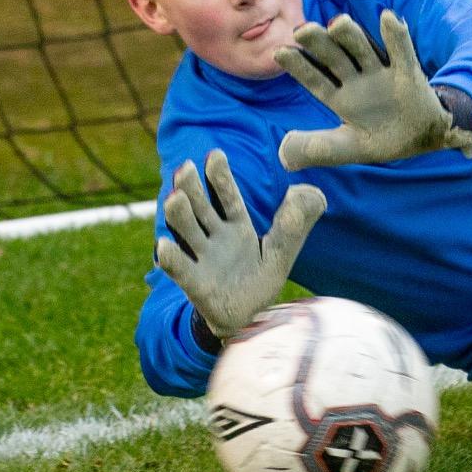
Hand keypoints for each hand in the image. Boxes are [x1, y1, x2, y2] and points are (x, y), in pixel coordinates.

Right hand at [155, 150, 325, 337]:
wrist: (249, 317)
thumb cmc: (261, 279)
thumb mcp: (281, 252)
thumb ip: (293, 226)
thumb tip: (309, 192)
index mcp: (236, 226)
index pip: (227, 197)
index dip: (220, 177)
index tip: (214, 154)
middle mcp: (215, 237)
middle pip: (202, 209)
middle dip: (192, 189)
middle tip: (184, 168)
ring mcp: (202, 258)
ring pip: (188, 232)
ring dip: (179, 215)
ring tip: (173, 198)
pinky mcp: (195, 283)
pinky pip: (181, 269)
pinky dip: (171, 257)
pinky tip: (163, 245)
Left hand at [273, 10, 471, 170]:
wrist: (423, 138)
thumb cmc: (382, 140)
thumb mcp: (347, 148)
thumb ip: (316, 149)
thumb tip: (282, 155)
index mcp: (339, 97)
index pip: (315, 79)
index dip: (299, 67)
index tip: (279, 53)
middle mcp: (356, 80)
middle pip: (334, 58)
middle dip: (319, 45)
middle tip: (303, 30)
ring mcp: (382, 74)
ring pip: (363, 50)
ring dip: (351, 36)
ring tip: (338, 23)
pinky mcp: (409, 73)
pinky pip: (402, 52)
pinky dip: (396, 37)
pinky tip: (387, 18)